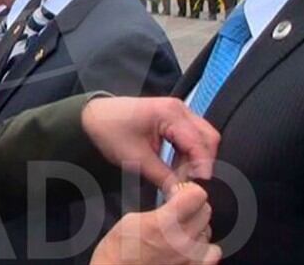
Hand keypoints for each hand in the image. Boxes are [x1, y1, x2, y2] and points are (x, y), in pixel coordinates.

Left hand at [81, 97, 218, 191]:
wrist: (95, 116)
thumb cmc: (111, 132)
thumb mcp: (137, 159)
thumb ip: (163, 177)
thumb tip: (181, 195)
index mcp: (170, 113)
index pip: (199, 143)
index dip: (202, 168)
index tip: (197, 189)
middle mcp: (179, 109)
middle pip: (208, 138)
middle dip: (202, 163)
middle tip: (188, 184)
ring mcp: (178, 111)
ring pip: (202, 138)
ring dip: (195, 159)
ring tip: (178, 177)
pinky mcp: (174, 117)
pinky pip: (191, 136)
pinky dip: (187, 153)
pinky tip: (174, 167)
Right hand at [91, 182, 220, 264]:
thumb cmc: (117, 251)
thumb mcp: (131, 219)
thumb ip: (160, 210)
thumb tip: (174, 200)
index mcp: (164, 224)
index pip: (197, 195)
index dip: (188, 191)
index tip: (179, 194)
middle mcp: (181, 241)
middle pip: (205, 211)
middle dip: (193, 207)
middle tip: (178, 212)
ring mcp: (189, 258)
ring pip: (208, 231)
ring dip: (197, 228)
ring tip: (182, 232)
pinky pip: (213, 254)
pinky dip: (204, 249)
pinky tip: (191, 249)